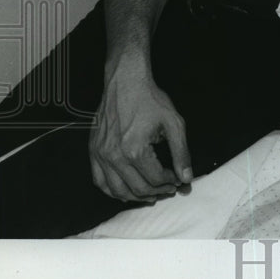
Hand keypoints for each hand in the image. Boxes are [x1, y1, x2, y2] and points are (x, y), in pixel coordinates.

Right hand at [90, 59, 192, 201]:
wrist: (125, 81)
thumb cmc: (149, 99)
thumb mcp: (173, 123)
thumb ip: (181, 153)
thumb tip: (186, 177)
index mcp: (135, 150)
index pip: (156, 179)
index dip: (171, 183)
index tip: (178, 179)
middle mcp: (114, 156)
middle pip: (138, 188)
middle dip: (158, 192)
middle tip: (169, 189)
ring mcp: (101, 155)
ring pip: (117, 191)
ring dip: (136, 197)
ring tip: (152, 194)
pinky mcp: (93, 151)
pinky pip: (99, 181)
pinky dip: (113, 191)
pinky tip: (126, 191)